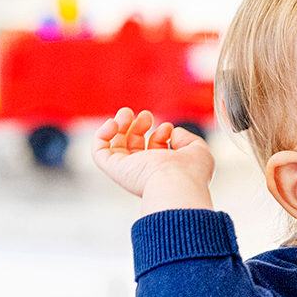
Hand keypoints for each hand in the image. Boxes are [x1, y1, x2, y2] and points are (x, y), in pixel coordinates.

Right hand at [92, 108, 215, 214]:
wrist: (177, 184)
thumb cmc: (191, 171)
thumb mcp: (197, 150)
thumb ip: (187, 139)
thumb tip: (172, 131)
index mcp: (165, 169)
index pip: (156, 150)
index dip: (161, 134)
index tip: (168, 128)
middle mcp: (146, 171)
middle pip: (134, 146)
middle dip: (138, 126)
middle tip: (146, 115)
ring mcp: (129, 170)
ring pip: (116, 146)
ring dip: (120, 125)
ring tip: (126, 112)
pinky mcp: (115, 169)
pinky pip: (99, 152)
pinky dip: (101, 135)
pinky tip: (112, 123)